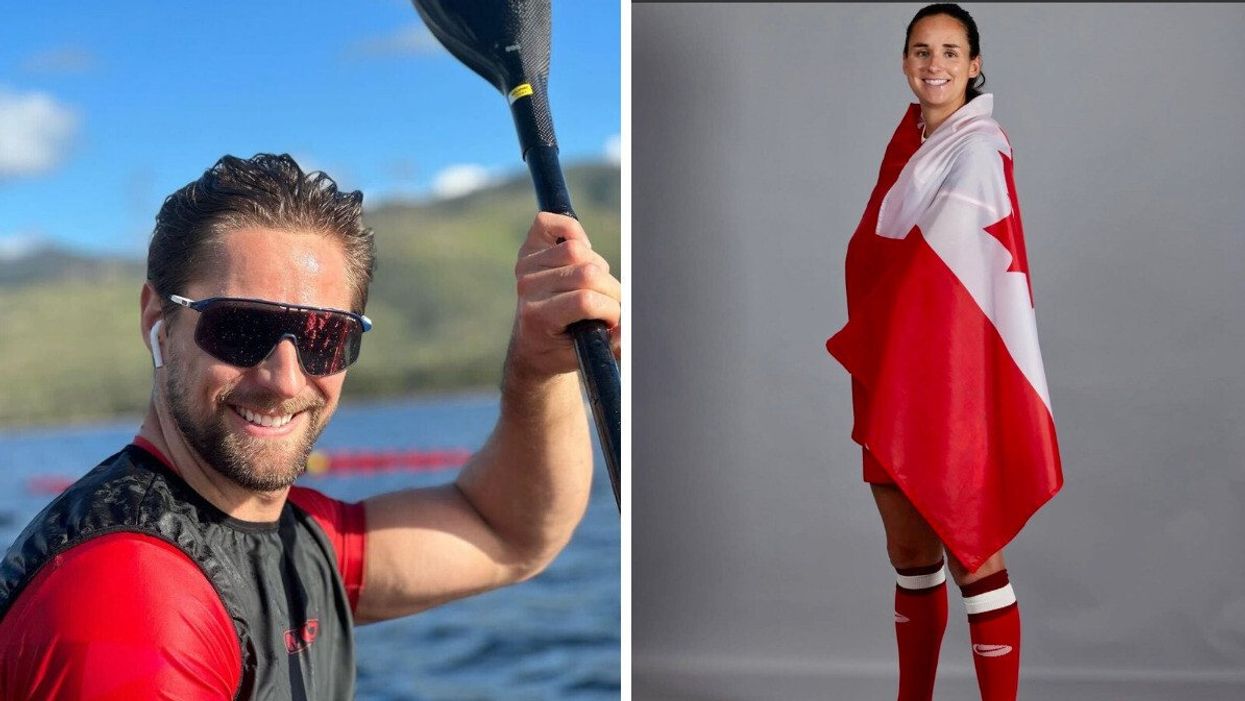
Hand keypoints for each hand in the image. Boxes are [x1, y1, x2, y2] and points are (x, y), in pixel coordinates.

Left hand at [509, 212, 621, 378]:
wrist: (533, 343)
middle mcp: (528, 289)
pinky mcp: (529, 248)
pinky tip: (581, 250)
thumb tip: (625, 330)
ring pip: (578, 250)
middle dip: (610, 290)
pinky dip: (571, 229)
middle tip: (609, 303)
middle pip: (587, 273)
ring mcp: (526, 267)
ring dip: (597, 266)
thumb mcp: (587, 354)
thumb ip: (611, 344)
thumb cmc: (564, 347)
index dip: (610, 309)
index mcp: (538, 318)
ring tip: (594, 283)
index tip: (612, 321)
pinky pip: (549, 223)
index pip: (586, 300)